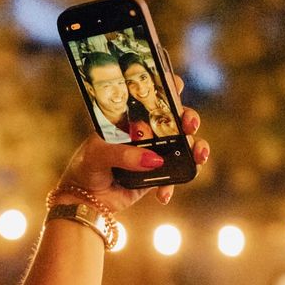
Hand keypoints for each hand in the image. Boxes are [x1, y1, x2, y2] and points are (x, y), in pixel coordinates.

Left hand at [57, 76, 208, 211]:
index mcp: (130, 119)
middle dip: (189, 118)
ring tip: (198, 157)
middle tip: (189, 124)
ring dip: (196, 148)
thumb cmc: (86, 167)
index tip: (175, 85)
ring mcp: (156, 153)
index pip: (151, 97)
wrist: (86, 199)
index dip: (166, 87)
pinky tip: (162, 195)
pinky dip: (172, 185)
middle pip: (176, 119)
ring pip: (185, 146)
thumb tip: (155, 160)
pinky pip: (176, 176)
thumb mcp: (97, 155)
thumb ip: (123, 155)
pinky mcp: (159, 175)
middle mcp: (147, 132)